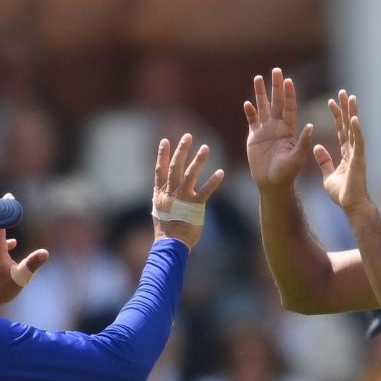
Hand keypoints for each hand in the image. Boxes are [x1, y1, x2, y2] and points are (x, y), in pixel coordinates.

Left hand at [0, 194, 48, 306]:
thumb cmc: (2, 288)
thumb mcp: (20, 276)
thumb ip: (32, 264)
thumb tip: (45, 252)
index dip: (5, 210)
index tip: (9, 197)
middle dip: (2, 214)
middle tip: (7, 202)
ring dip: (2, 227)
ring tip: (9, 220)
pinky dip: (3, 240)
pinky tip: (13, 244)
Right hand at [152, 133, 225, 249]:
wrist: (170, 244)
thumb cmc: (166, 230)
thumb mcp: (159, 210)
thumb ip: (163, 196)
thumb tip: (164, 188)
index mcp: (160, 193)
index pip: (160, 170)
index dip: (162, 155)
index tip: (165, 140)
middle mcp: (170, 193)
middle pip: (175, 167)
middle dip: (182, 150)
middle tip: (188, 136)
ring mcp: (183, 199)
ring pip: (190, 175)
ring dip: (198, 160)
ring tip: (205, 147)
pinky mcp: (195, 207)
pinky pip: (205, 191)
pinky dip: (213, 181)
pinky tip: (220, 172)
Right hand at [243, 67, 313, 189]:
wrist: (272, 184)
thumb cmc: (287, 173)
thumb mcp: (298, 157)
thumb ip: (303, 141)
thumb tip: (311, 125)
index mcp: (289, 129)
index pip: (289, 107)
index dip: (289, 94)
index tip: (288, 80)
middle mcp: (277, 126)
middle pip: (276, 102)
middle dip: (276, 86)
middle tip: (276, 70)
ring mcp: (265, 130)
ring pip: (262, 107)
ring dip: (260, 93)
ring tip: (258, 78)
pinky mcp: (254, 137)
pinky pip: (251, 121)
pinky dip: (249, 112)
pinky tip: (247, 103)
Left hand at [314, 90, 371, 216]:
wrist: (351, 206)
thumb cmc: (342, 194)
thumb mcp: (327, 175)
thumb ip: (324, 160)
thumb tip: (317, 147)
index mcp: (345, 154)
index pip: (341, 130)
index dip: (337, 116)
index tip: (331, 102)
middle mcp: (353, 151)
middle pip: (348, 125)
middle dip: (345, 108)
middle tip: (343, 92)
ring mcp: (357, 154)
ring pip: (355, 129)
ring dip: (352, 113)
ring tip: (350, 98)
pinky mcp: (359, 160)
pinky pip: (358, 142)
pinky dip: (356, 130)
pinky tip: (354, 118)